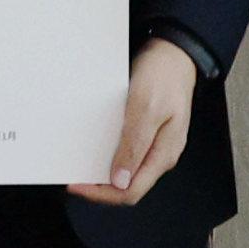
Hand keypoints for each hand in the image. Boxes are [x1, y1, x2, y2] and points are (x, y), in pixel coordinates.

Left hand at [67, 38, 199, 210]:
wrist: (174, 53)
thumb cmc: (164, 76)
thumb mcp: (146, 108)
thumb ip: (135, 145)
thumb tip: (121, 180)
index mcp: (163, 155)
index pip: (131, 191)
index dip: (102, 194)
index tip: (78, 185)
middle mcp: (159, 155)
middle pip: (127, 185)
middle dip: (100, 185)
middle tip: (75, 177)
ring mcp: (154, 144)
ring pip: (126, 171)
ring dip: (103, 170)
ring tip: (81, 163)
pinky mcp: (147, 133)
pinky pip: (126, 153)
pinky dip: (108, 154)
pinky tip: (95, 147)